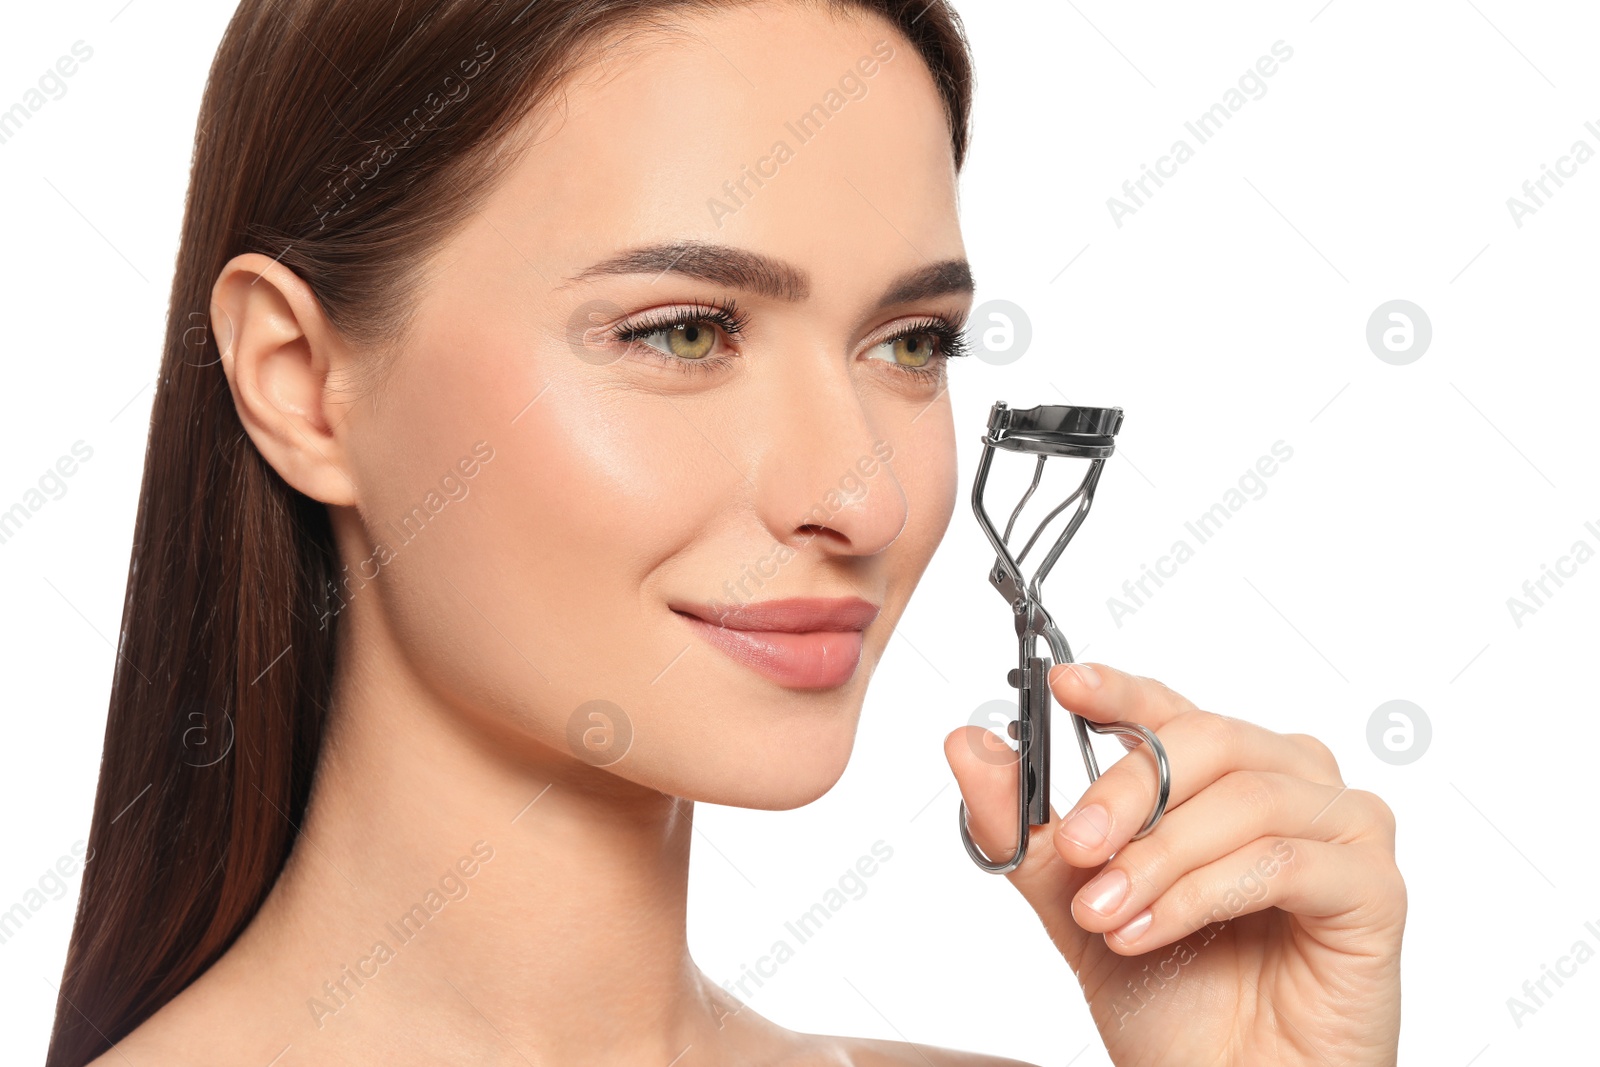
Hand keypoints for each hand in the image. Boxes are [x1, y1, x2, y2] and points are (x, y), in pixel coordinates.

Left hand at [945, 661, 1404, 1066]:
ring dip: (1159, 857)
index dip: (1119, 690)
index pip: (1170, 708)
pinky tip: (1151, 932)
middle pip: (1208, 740)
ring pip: (1246, 799)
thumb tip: (968, 745)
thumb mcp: (1077, 904)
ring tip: (1105, 914)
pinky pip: (1283, 862)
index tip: (1064, 684)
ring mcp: (1344, 830)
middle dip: (1128, 791)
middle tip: (1074, 847)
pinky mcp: (1374, 890)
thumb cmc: (1176, 1000)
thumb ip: (1027, 830)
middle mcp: (1293, 782)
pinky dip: (1204, 893)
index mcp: (1227, 772)